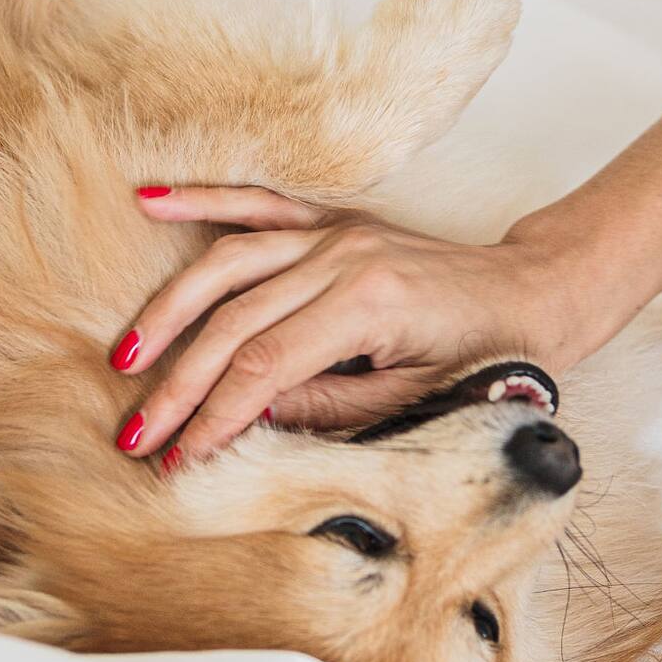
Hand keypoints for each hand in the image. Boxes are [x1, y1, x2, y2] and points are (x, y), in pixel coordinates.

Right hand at [109, 186, 601, 462]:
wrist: (536, 295)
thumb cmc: (489, 357)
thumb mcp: (417, 402)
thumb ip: (332, 407)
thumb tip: (249, 415)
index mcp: (369, 306)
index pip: (266, 368)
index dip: (216, 417)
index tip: (178, 460)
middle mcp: (345, 258)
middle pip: (236, 323)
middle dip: (180, 384)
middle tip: (135, 433)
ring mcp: (337, 233)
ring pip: (230, 265)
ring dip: (171, 309)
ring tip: (124, 355)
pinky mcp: (335, 222)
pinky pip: (259, 206)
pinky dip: (203, 200)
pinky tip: (150, 200)